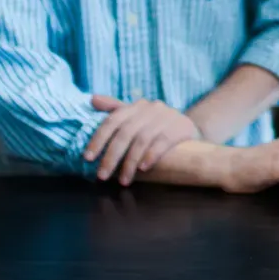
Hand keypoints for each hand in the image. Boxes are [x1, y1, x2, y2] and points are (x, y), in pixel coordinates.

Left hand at [86, 95, 201, 184]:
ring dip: (130, 162)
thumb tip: (92, 99)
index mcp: (137, 105)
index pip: (113, 120)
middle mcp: (151, 108)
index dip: (98, 139)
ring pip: (142, 140)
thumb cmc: (158, 127)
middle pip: (125, 133)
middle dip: (111, 156)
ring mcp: (167, 117)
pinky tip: (143, 169)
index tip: (88, 158)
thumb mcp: (137, 117)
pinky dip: (151, 155)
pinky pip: (162, 142)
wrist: (191, 130)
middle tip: (102, 175)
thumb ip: (115, 109)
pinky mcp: (181, 127)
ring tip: (123, 180)